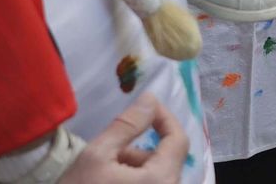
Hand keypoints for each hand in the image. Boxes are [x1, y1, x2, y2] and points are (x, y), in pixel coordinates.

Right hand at [60, 92, 188, 182]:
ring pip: (155, 175)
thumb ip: (127, 124)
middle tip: (108, 154)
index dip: (164, 118)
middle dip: (137, 150)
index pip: (178, 139)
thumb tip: (151, 99)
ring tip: (102, 174)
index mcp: (162, 180)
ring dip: (132, 167)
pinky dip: (132, 181)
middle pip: (164, 160)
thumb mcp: (97, 154)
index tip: (145, 108)